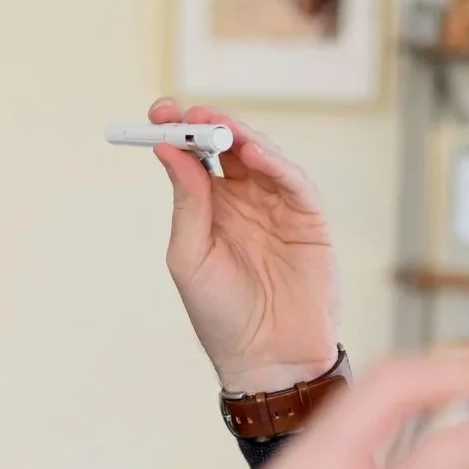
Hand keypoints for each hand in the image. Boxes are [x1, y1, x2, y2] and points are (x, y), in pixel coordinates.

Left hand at [147, 98, 340, 393]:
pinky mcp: (309, 221)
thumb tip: (167, 151)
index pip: (195, 157)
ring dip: (240, 135)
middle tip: (187, 110)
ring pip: (262, 156)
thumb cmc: (221, 315)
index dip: (179, 131)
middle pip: (228, 147)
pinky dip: (276, 163)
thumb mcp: (190, 256)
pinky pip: (293, 183)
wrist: (266, 359)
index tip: (159, 111)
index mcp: (211, 209)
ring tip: (217, 124)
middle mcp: (245, 201)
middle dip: (208, 124)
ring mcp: (278, 208)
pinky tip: (253, 152)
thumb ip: (186, 203)